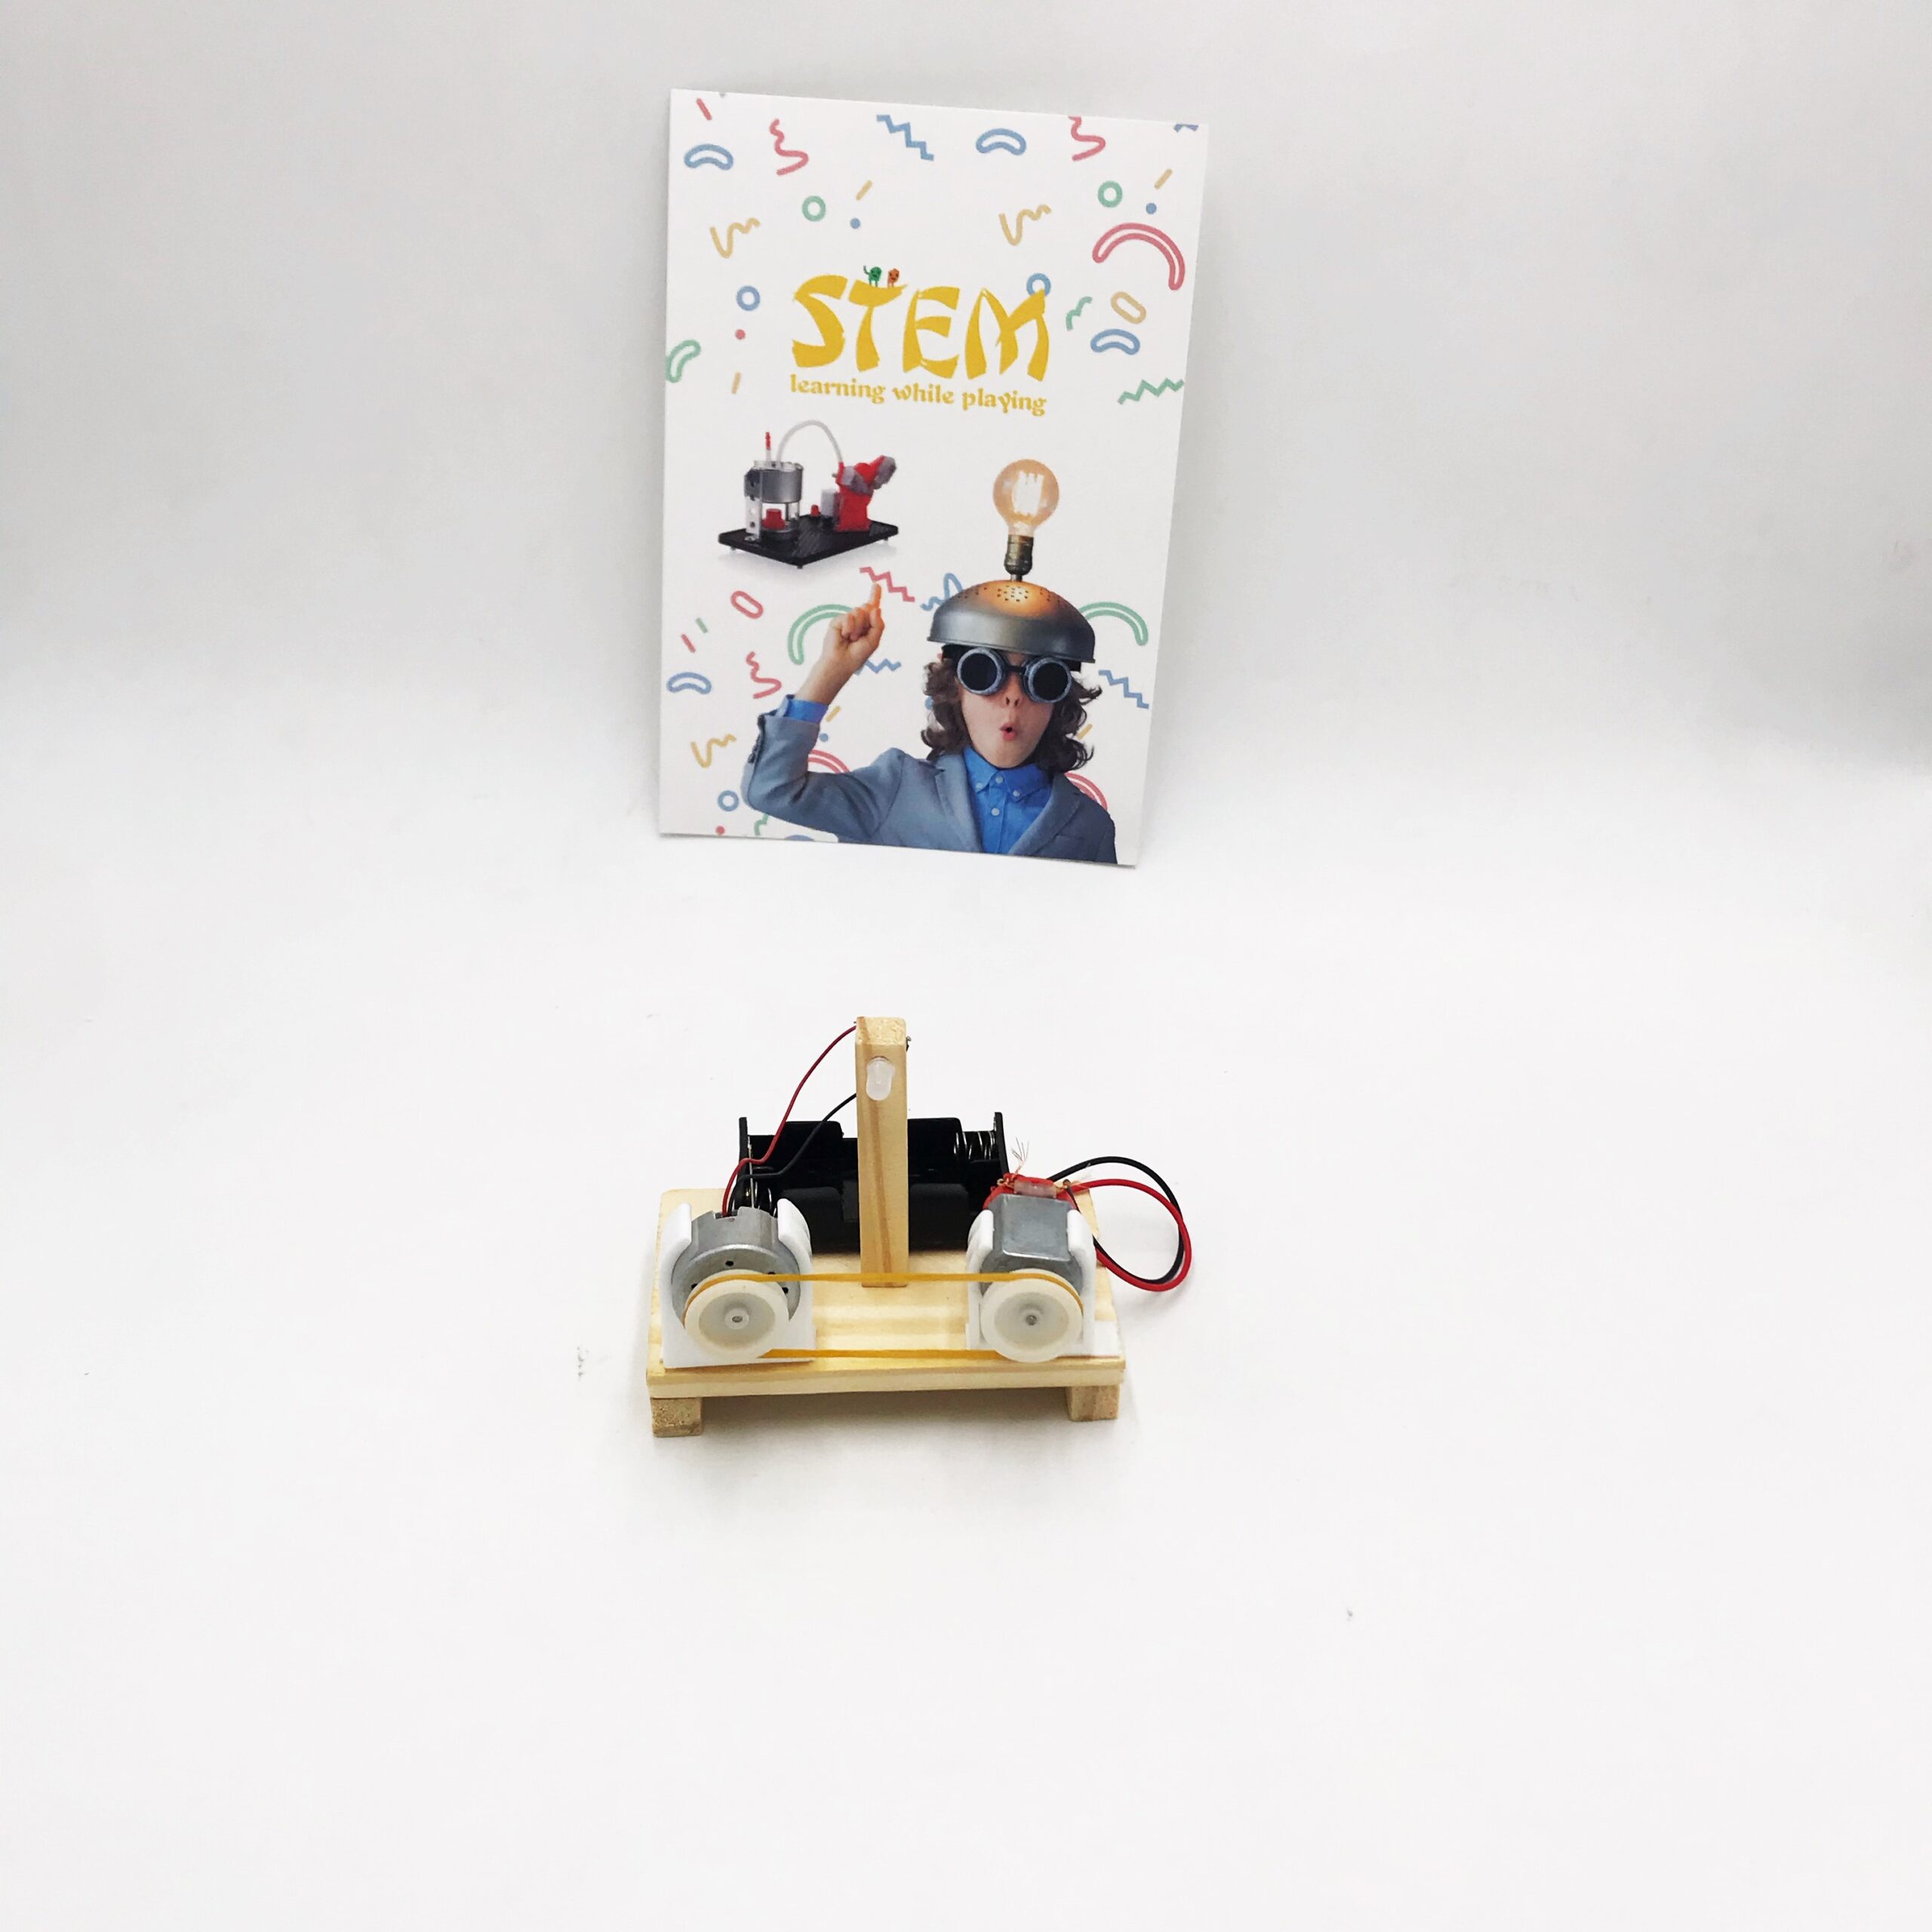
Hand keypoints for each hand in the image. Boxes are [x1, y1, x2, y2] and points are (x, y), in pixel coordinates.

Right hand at [796, 584, 884, 705]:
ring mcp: (847, 620)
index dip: (875, 596)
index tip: (876, 585)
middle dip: (867, 621)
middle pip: (867, 608)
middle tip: (860, 636)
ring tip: (852, 639)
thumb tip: (875, 608)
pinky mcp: (837, 621)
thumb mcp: (874, 640)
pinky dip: (849, 628)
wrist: (841, 662)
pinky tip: (845, 636)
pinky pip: (848, 616)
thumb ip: (878, 624)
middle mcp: (858, 620)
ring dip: (858, 628)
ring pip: (859, 611)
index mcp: (867, 625)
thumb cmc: (858, 654)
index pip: (872, 608)